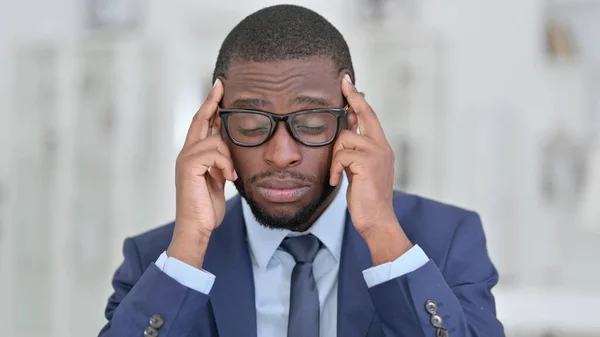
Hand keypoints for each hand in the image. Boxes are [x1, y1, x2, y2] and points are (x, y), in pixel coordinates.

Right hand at [167, 79, 237, 267]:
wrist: (197, 227)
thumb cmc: (207, 207)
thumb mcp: (219, 179)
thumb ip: (221, 163)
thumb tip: (230, 147)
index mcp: (194, 155)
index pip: (201, 124)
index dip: (210, 106)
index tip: (219, 89)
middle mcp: (186, 153)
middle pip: (199, 120)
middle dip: (211, 102)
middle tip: (221, 85)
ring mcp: (185, 159)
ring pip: (214, 140)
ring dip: (229, 157)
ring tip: (232, 176)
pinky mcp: (188, 167)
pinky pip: (214, 153)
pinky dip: (226, 165)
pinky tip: (228, 179)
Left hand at [331, 75, 411, 263]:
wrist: (377, 219)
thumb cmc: (366, 196)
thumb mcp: (359, 168)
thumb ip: (355, 149)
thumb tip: (345, 131)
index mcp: (381, 146)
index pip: (370, 116)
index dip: (358, 98)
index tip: (348, 83)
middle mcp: (382, 146)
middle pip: (365, 114)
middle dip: (353, 98)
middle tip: (343, 82)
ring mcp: (377, 154)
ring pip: (345, 137)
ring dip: (335, 156)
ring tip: (337, 174)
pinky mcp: (367, 163)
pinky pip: (342, 155)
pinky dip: (335, 168)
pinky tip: (336, 181)